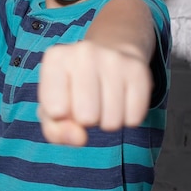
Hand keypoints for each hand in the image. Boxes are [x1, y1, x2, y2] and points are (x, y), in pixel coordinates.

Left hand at [38, 41, 152, 145]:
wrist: (110, 52)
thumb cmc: (73, 86)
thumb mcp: (51, 108)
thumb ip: (55, 130)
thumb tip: (80, 138)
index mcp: (56, 58)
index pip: (56, 110)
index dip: (61, 116)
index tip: (64, 99)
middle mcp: (84, 52)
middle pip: (86, 118)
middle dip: (86, 120)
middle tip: (87, 101)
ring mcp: (114, 59)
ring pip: (112, 122)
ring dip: (107, 121)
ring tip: (103, 100)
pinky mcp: (139, 70)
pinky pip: (133, 118)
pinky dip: (127, 118)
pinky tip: (121, 99)